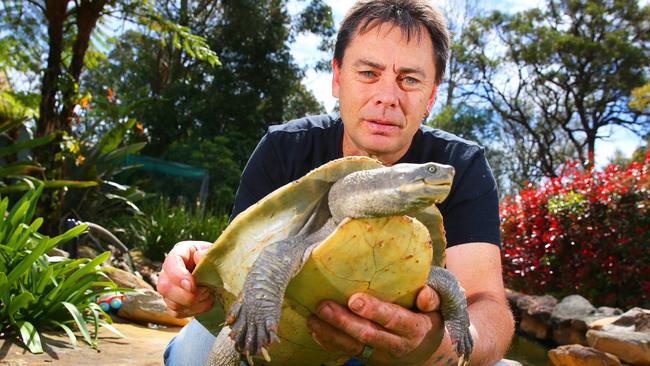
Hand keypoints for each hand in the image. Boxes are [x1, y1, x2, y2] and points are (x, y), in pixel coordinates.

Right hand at [157, 240, 213, 317]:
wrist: (220, 272)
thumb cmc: (216, 260)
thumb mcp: (215, 252)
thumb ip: (208, 253)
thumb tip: (199, 256)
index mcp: (180, 253)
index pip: (170, 263)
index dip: (178, 276)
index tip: (192, 286)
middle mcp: (169, 271)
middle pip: (165, 287)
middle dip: (188, 295)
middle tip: (206, 292)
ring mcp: (169, 288)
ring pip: (172, 303)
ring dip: (194, 304)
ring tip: (209, 296)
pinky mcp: (173, 303)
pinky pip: (176, 313)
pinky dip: (193, 311)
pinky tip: (205, 303)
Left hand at [307, 286, 444, 365]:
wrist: (426, 354)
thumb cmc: (427, 321)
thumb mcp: (437, 311)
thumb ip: (432, 298)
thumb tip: (423, 293)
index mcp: (413, 328)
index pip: (392, 319)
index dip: (374, 311)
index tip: (354, 300)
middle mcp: (395, 343)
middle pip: (367, 334)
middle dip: (343, 321)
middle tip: (323, 305)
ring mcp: (379, 353)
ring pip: (353, 346)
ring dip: (330, 332)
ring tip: (312, 317)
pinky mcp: (367, 357)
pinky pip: (346, 352)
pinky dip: (329, 343)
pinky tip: (315, 330)